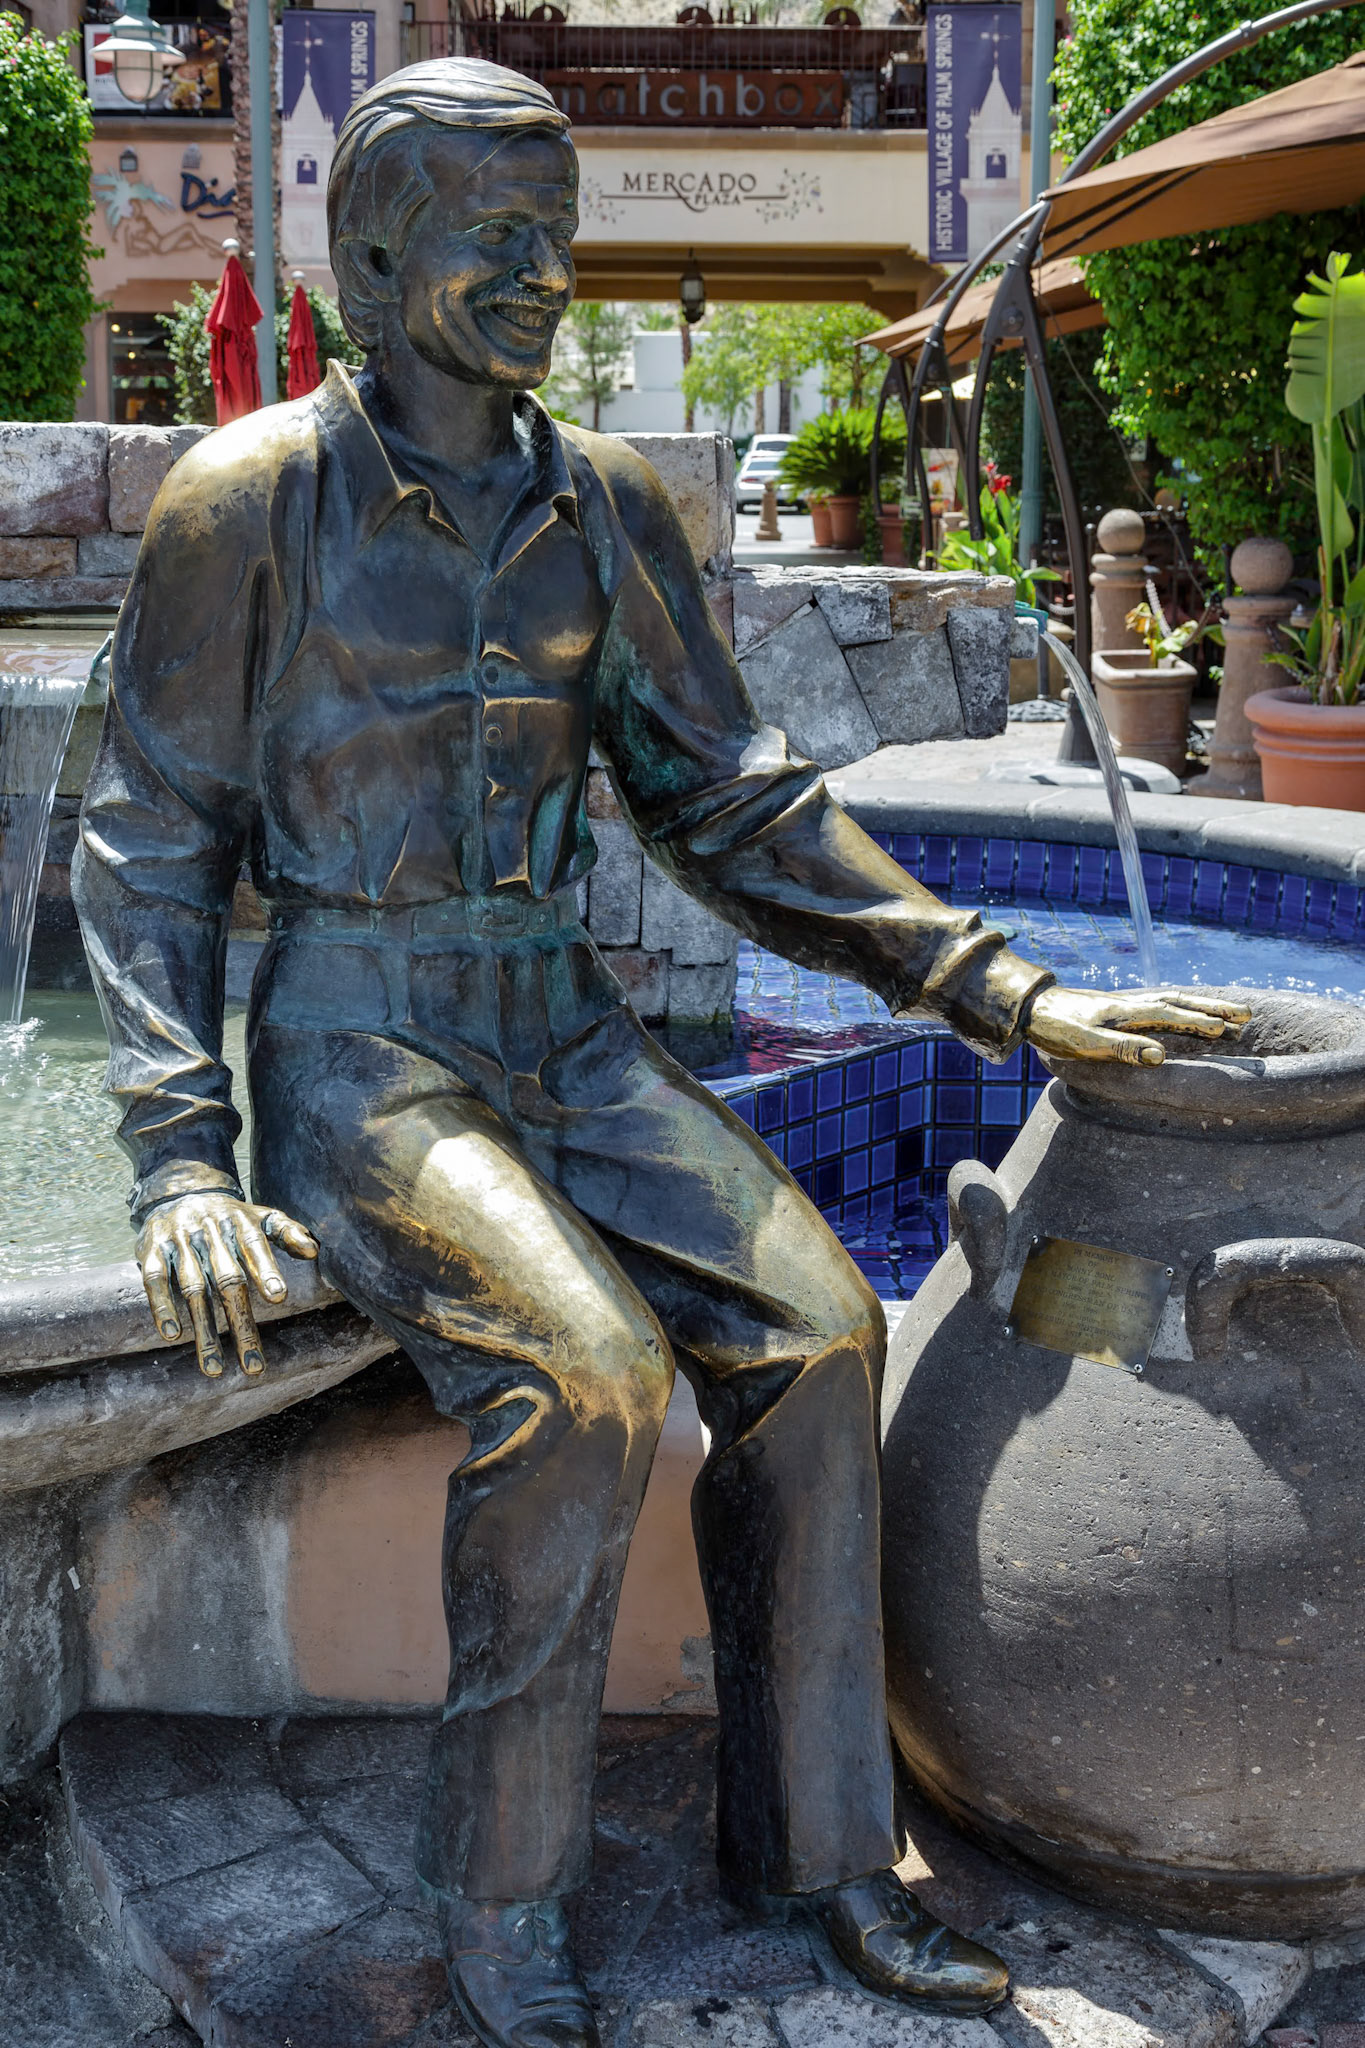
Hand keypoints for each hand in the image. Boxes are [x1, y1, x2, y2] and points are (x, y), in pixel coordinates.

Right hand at [137, 1193, 317, 1378]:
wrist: (180, 1190)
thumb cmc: (229, 1216)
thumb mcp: (261, 1216)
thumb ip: (287, 1231)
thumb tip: (314, 1251)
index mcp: (240, 1223)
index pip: (255, 1246)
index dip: (267, 1271)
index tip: (279, 1298)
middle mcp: (210, 1232)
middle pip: (227, 1279)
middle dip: (241, 1323)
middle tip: (253, 1364)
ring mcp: (180, 1242)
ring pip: (193, 1289)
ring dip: (204, 1329)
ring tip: (215, 1368)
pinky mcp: (152, 1250)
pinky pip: (156, 1280)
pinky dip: (162, 1306)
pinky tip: (172, 1334)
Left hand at [1024, 986, 1250, 1065]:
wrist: (1035, 1007)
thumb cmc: (1059, 1030)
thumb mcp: (1087, 1045)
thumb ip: (1123, 1050)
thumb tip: (1161, 1056)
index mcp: (1126, 1012)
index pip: (1169, 1014)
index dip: (1196, 1021)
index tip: (1225, 1028)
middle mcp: (1134, 1003)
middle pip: (1181, 1001)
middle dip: (1215, 1007)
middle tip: (1248, 1014)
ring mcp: (1130, 1002)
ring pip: (1176, 999)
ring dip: (1205, 1004)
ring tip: (1235, 1013)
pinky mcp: (1125, 1005)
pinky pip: (1165, 1001)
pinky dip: (1186, 1003)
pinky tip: (1196, 1009)